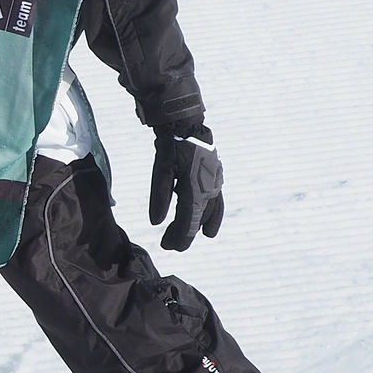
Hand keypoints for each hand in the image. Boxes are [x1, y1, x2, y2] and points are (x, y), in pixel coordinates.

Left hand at [149, 132, 223, 251]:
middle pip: (197, 218)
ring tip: (194, 239)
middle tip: (170, 246)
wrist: (189, 125)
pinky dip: (214, 214)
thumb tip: (155, 222)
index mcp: (195, 188)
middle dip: (185, 234)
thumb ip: (159, 196)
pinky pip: (217, 202)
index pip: (187, 220)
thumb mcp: (161, 169)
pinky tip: (209, 223)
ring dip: (200, 226)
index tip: (170, 248)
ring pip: (209, 211)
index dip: (179, 236)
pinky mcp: (215, 179)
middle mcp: (208, 189)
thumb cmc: (172, 147)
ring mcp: (214, 184)